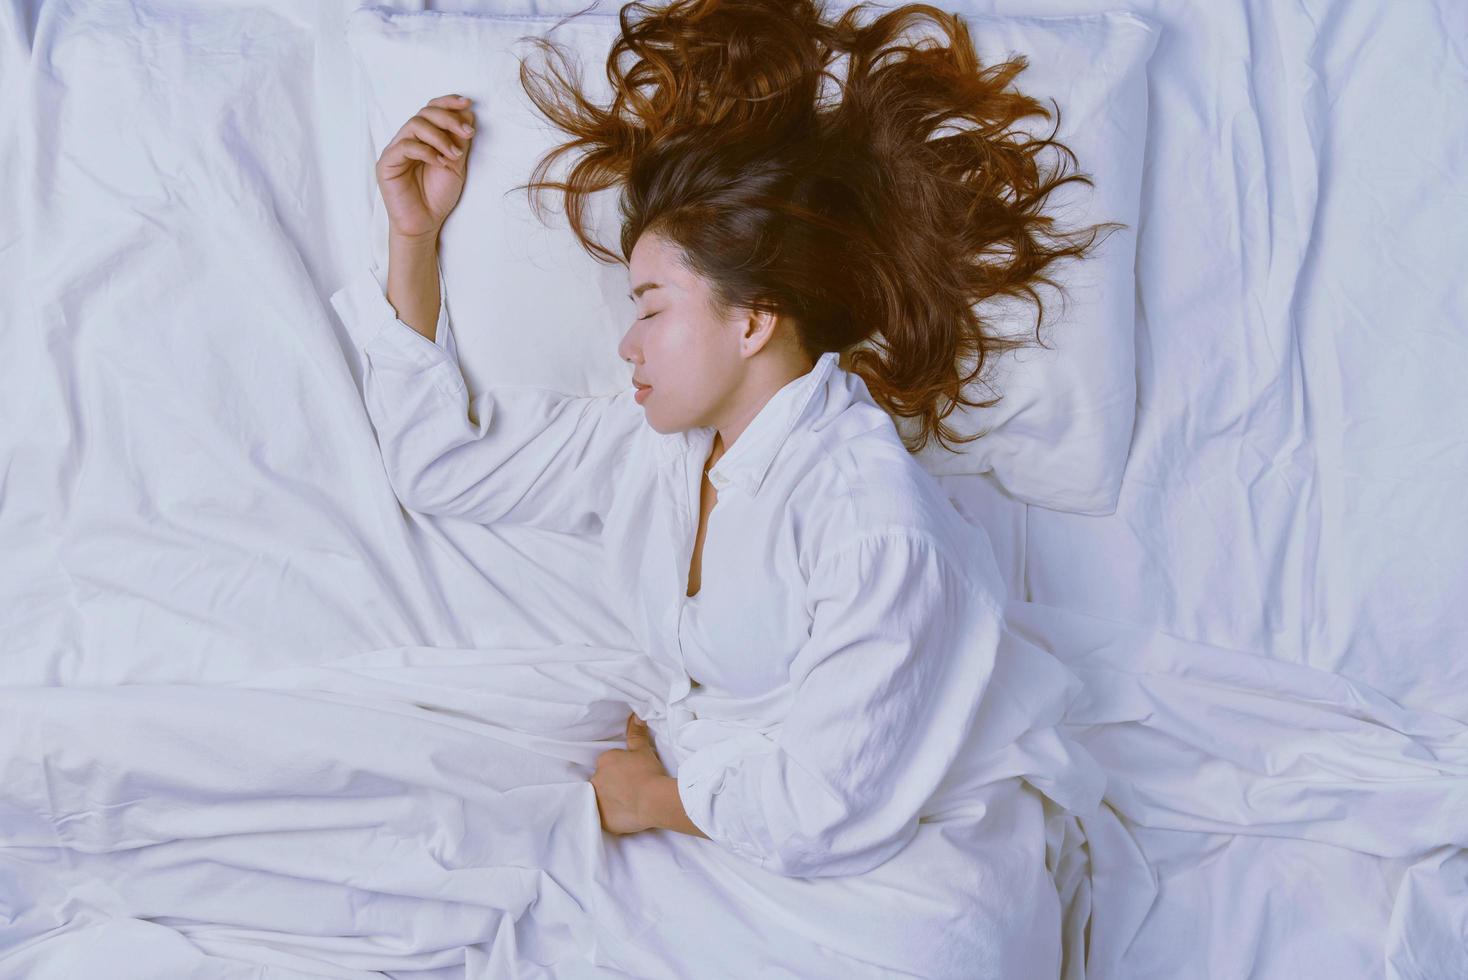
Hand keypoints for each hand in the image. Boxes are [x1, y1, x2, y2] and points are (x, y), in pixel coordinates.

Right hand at [375, 94, 475, 243]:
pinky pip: (405, 146)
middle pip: (424, 113)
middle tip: (467, 134)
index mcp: (423, 138)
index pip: (431, 109)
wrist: (425, 224)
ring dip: (440, 136)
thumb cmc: (438, 196)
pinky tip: (441, 163)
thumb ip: (460, 140)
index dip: (448, 102)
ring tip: (455, 154)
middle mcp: (407, 139)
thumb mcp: (457, 164)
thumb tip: (468, 113)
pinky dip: (427, 151)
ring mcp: (395, 150)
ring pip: (414, 125)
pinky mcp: (386, 164)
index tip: (467, 103)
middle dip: (448, 119)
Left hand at [591, 712, 668, 835]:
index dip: (620, 771)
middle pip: (602, 781)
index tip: (631, 776)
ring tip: (628, 804)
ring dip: (611, 800)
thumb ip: (636, 733)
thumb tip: (636, 715)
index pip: (608, 764)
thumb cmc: (649, 773)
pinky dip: (611, 816)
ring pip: (601, 798)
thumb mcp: (643, 750)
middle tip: (631, 790)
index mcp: (605, 760)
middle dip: (613, 785)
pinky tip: (624, 815)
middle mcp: (596, 778)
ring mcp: (597, 800)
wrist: (654, 800)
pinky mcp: (601, 818)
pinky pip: (603, 817)